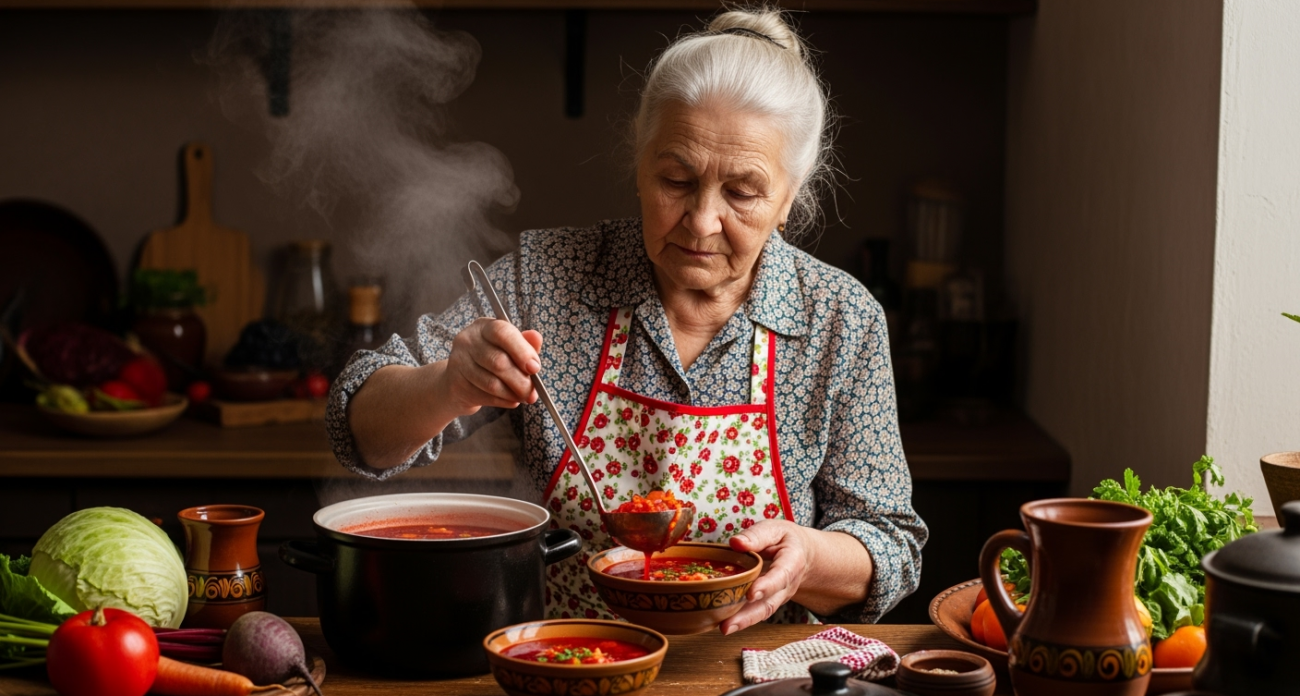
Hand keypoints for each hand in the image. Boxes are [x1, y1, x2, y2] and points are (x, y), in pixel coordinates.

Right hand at [439, 318, 542, 414]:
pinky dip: (503, 401)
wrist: (460, 381)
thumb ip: (525, 344)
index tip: (535, 368)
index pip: (502, 332)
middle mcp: (467, 340)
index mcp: (484, 326)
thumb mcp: (509, 348)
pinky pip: (485, 396)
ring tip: (523, 397)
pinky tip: (511, 400)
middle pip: (498, 362)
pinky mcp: (456, 384)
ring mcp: (459, 362)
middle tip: (532, 392)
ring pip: (492, 383)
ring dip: (513, 394)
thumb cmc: (490, 361)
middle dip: (521, 380)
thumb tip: (537, 337)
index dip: (522, 351)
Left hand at [718, 520, 813, 634]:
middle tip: (728, 625)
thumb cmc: (785, 539)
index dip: (767, 586)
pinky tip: (724, 623)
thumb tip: (736, 542)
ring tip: (724, 628)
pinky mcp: (768, 602)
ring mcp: (778, 597)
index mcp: (792, 562)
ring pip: (762, 612)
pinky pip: (756, 612)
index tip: (751, 594)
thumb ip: (757, 535)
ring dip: (743, 622)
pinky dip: (741, 619)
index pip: (781, 576)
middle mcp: (787, 585)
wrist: (802, 554)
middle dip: (749, 616)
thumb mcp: (775, 529)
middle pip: (770, 603)